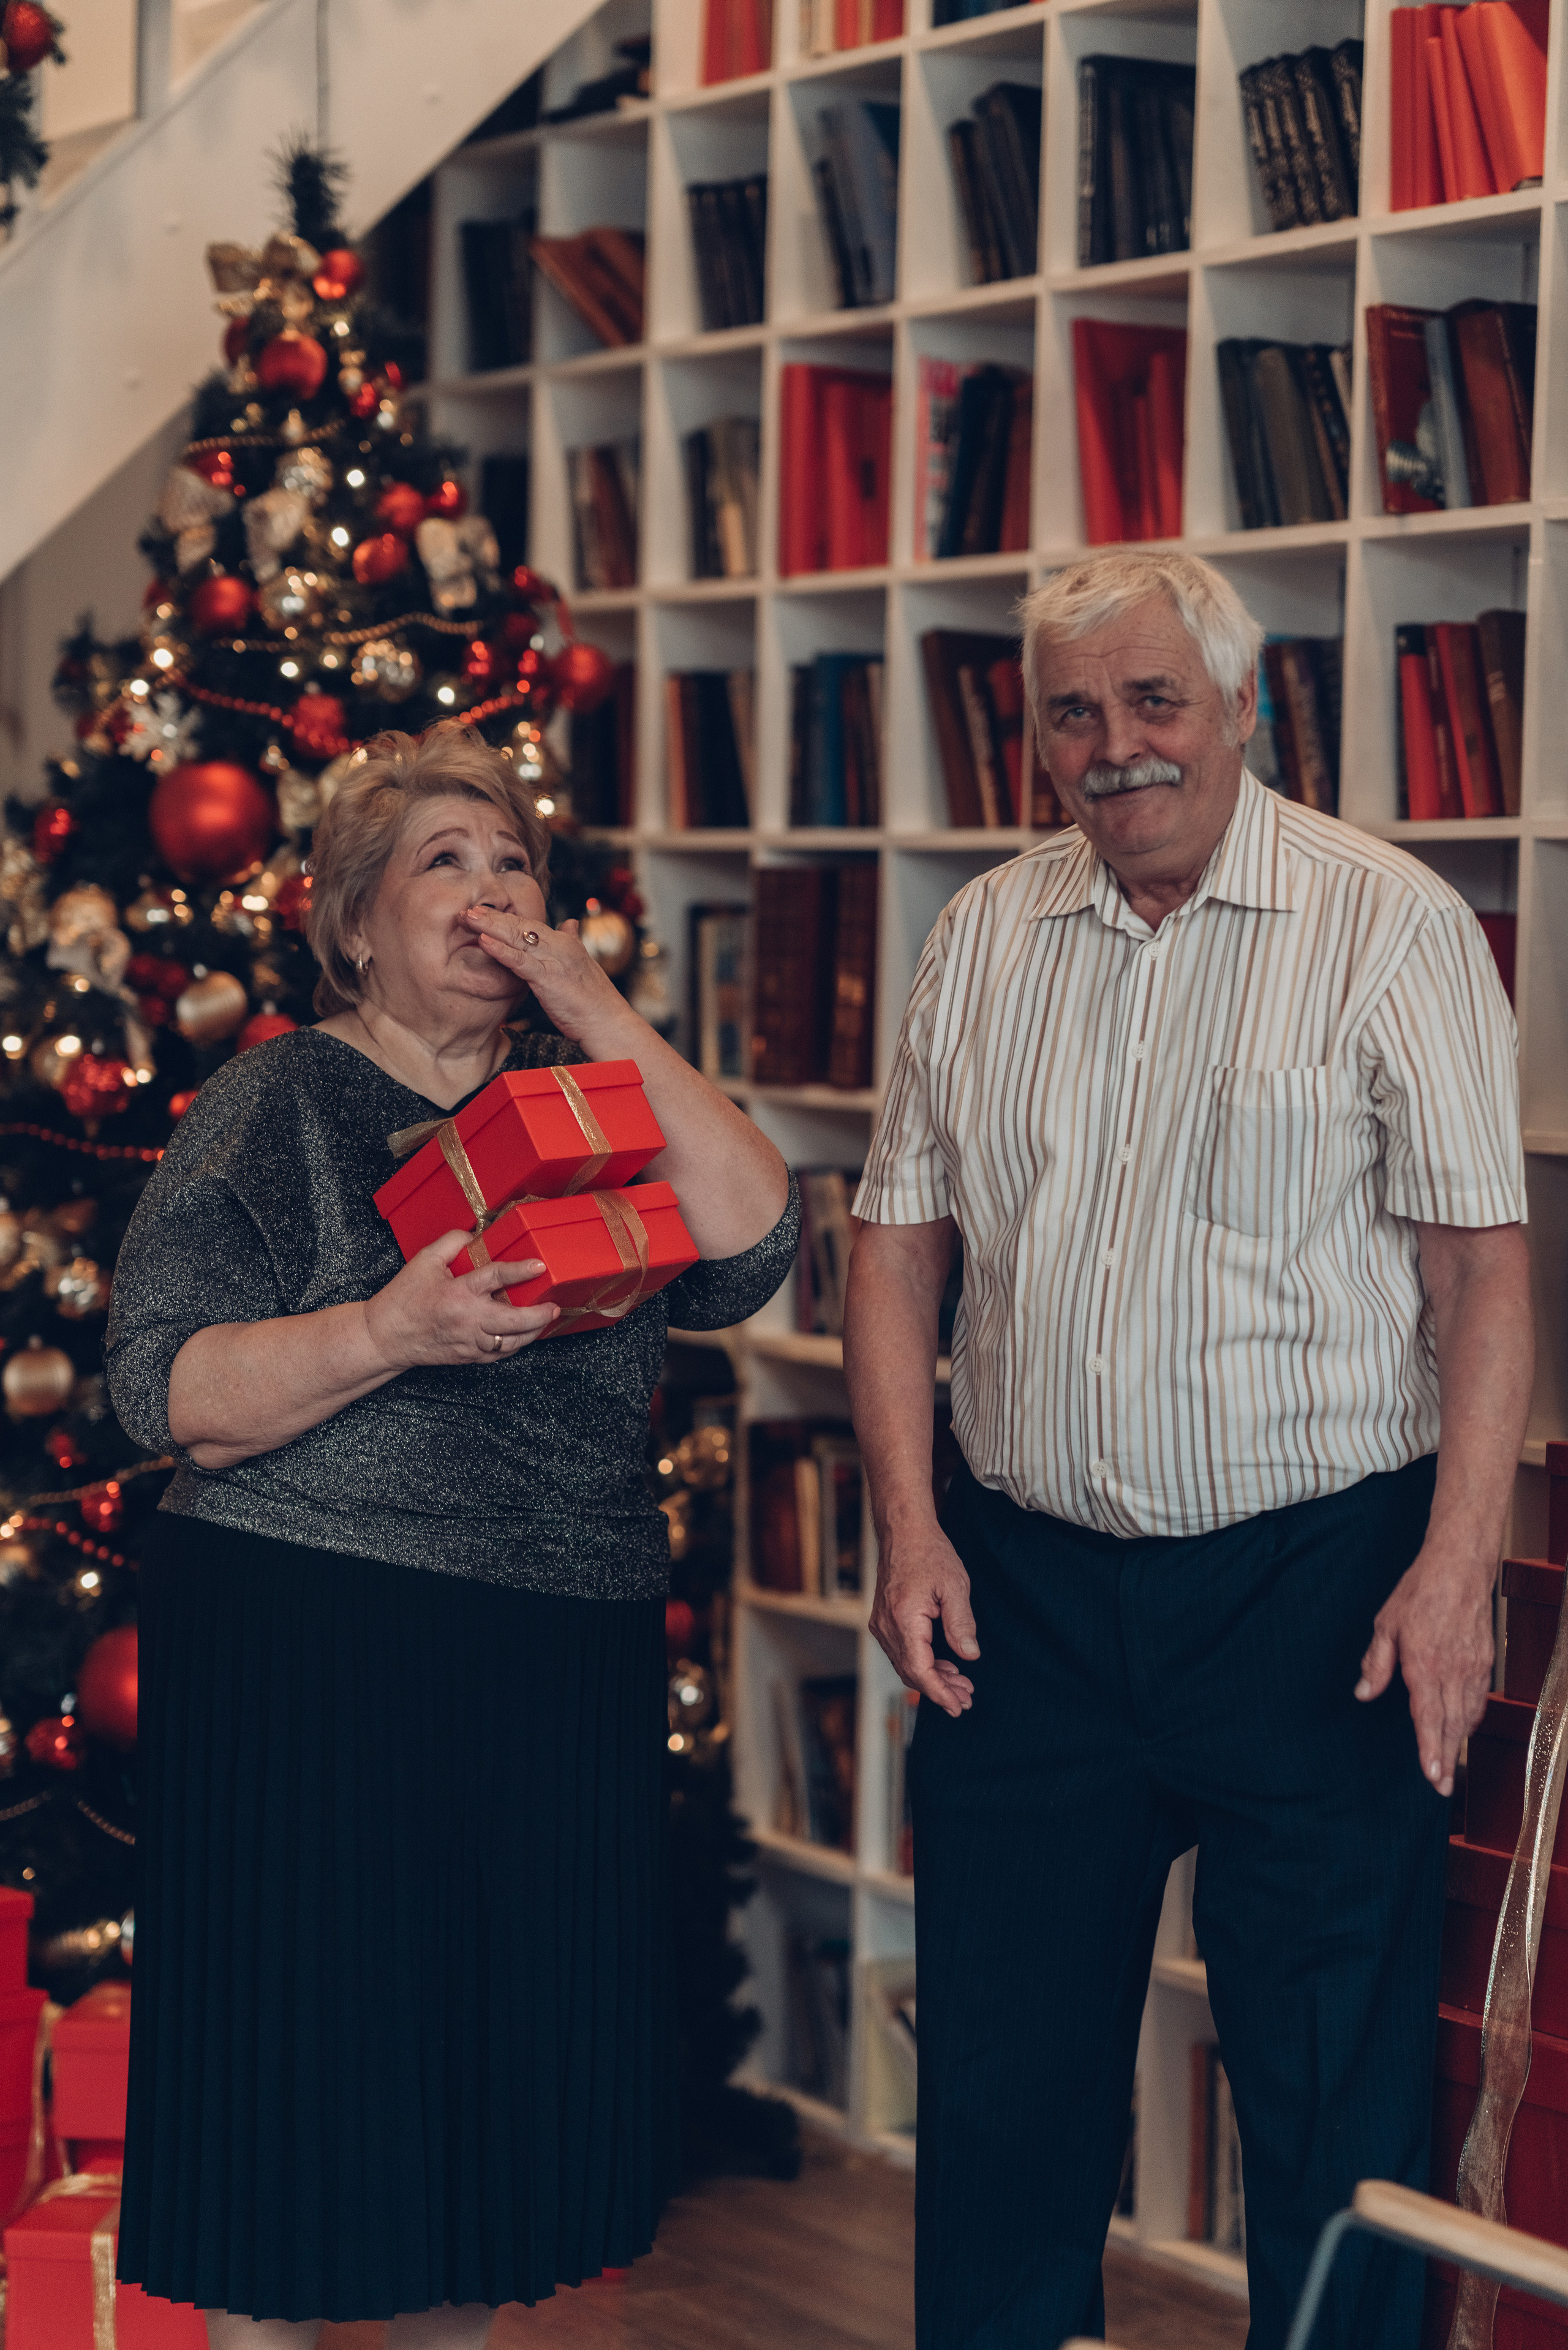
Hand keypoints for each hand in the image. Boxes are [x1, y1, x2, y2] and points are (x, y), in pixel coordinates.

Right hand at [363, 1229, 559, 1370]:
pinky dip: (514, 1346)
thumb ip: (452, 1242)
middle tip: (552, 1307)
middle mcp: (467, 1320)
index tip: (539, 1266)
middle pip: (514, 1320)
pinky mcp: (467, 1357)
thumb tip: (476, 1235)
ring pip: (510, 1342)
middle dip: (539, 1315)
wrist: (385, 1337)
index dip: (520, 1271)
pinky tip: (522, 1336)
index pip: (496, 1278)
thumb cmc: (403, 1299)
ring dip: (532, 1333)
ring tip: (544, 1321)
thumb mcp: (424, 1261)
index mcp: (457, 1293)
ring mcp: (469, 1342)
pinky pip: (498, 1354)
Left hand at [459, 907, 629, 1047]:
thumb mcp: (582, 966)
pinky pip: (520, 962)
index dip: (506, 917)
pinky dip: (501, 950)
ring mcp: (555, 961)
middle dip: (492, 916)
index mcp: (566, 943)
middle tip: (467, 909)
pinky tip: (483, 942)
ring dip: (490, 926)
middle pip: (520, 925)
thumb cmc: (596, 1001)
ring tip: (467, 917)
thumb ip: (573, 942)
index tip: (484, 912)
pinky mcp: (549, 979)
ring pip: (517, 937)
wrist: (609, 1023)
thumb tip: (570, 923)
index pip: (530, 924)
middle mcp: (560, 945)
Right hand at [870, 1518, 979, 1718]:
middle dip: (939, 1689)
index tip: (957, 1707)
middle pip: (911, 1672)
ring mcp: (882, 1623)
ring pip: (905, 1664)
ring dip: (931, 1676)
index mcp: (903, 1620)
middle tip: (966, 1698)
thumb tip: (970, 1656)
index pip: (919, 1670)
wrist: (904, 1530)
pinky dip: (921, 1662)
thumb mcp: (955, 1586)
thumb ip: (961, 1625)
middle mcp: (886, 1626)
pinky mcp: (884, 1619)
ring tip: (960, 1684)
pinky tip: (942, 1663)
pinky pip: (901, 1651)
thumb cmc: (930, 1553)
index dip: (939, 1693)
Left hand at [1356, 1541, 1495, 1797]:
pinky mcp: (1485, 1661)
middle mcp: (1453, 1670)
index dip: (1430, 1749)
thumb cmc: (1420, 1592)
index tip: (1432, 1775)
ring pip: (1468, 1714)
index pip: (1428, 1716)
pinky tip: (1463, 1727)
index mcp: (1424, 1663)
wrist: (1459, 1567)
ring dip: (1459, 1742)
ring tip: (1450, 1767)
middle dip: (1447, 1758)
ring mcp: (1473, 1667)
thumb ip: (1376, 1662)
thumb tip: (1364, 1693)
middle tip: (1443, 1788)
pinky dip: (1471, 1718)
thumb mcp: (1385, 1623)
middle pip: (1451, 1724)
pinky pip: (1479, 1698)